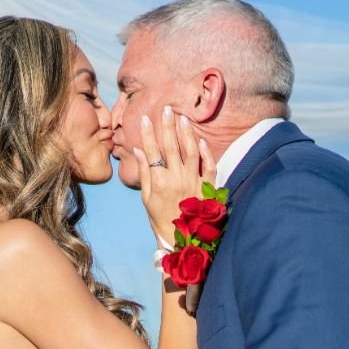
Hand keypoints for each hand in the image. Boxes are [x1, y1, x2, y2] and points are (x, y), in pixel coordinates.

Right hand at [134, 106, 216, 243]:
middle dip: (167, 126)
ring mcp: (194, 182)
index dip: (148, 134)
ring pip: (191, 152)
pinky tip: (201, 140)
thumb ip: (144, 173)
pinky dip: (206, 152)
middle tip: (166, 109)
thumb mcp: (146, 197)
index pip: (152, 151)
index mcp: (159, 182)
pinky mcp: (207, 188)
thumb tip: (139, 150)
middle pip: (171, 147)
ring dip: (186, 133)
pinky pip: (209, 166)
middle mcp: (177, 179)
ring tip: (182, 118)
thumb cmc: (159, 218)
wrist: (180, 239)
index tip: (144, 118)